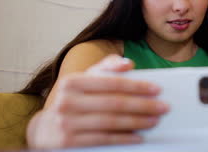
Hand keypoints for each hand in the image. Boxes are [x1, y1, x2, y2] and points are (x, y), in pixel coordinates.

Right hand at [26, 55, 168, 147]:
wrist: (45, 130)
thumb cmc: (73, 100)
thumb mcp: (83, 80)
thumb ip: (105, 67)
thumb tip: (128, 63)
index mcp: (72, 82)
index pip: (111, 83)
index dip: (136, 86)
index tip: (156, 89)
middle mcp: (67, 102)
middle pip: (114, 103)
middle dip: (143, 105)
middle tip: (163, 107)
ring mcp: (67, 123)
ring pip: (111, 122)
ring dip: (137, 122)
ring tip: (155, 120)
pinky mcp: (69, 143)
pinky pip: (103, 139)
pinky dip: (124, 138)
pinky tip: (139, 136)